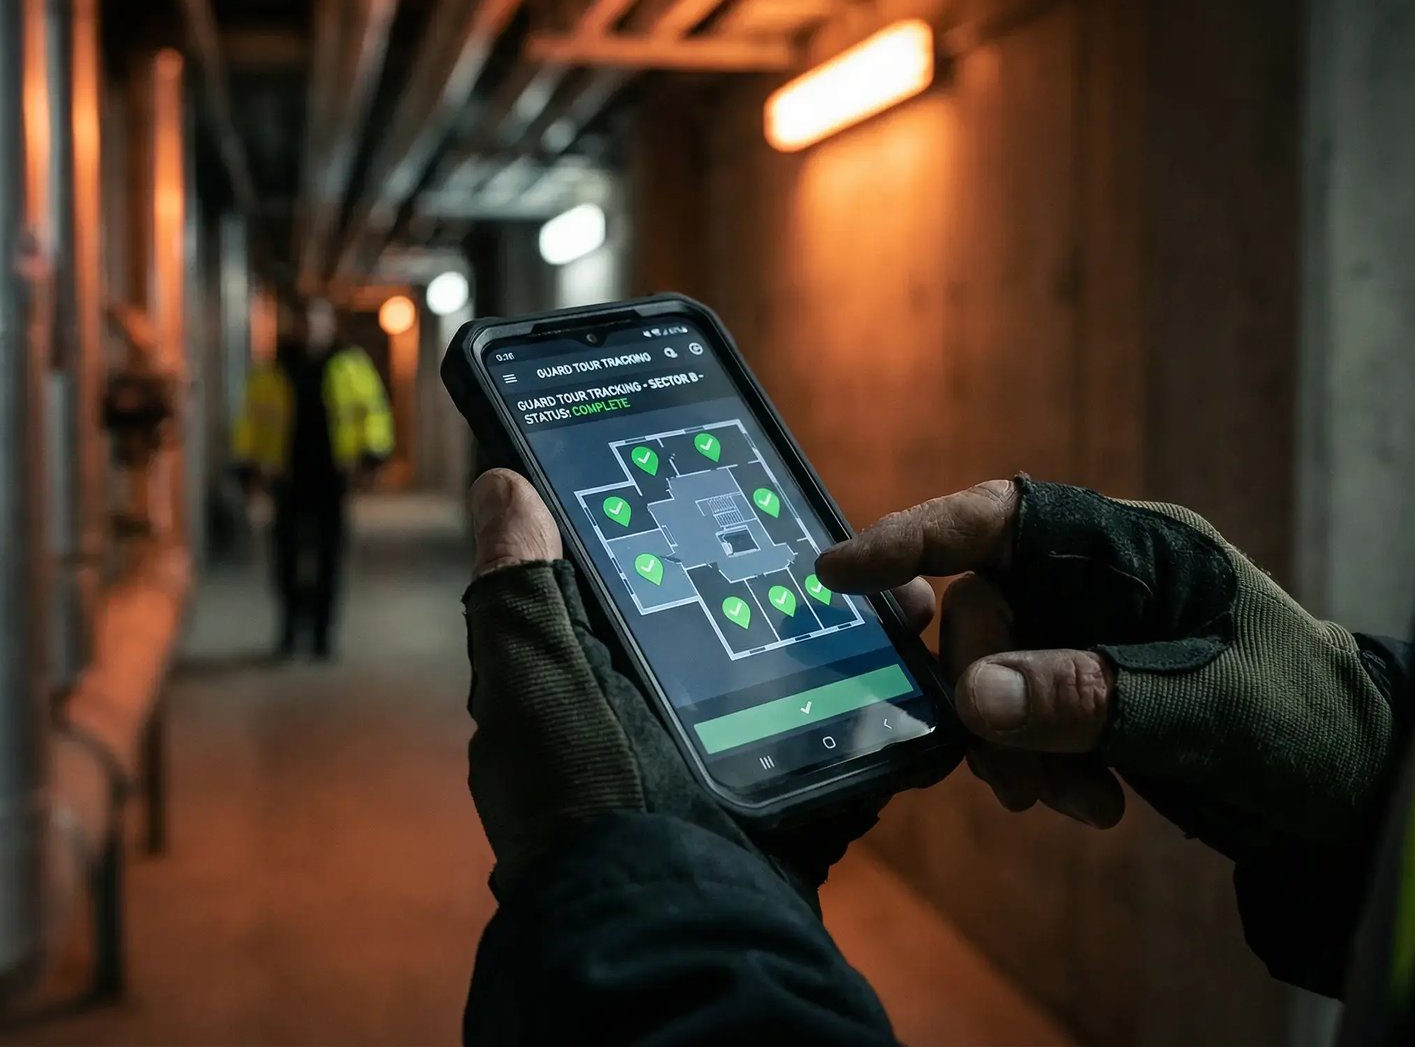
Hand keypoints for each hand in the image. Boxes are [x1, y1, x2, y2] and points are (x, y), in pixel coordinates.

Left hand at [464, 469, 879, 899]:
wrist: (667, 925)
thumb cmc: (582, 801)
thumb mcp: (533, 682)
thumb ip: (520, 591)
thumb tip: (503, 487)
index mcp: (577, 686)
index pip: (621, 591)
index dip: (669, 541)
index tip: (724, 491)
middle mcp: (643, 727)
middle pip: (717, 631)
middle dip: (777, 589)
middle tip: (833, 549)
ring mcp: (716, 771)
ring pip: (787, 682)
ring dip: (840, 644)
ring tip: (897, 602)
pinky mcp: (778, 811)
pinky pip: (833, 749)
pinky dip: (872, 721)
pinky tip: (912, 678)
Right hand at [817, 477, 1396, 866]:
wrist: (1356, 801)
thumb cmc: (1306, 728)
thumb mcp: (1202, 713)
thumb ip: (1087, 698)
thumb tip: (972, 696)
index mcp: (1139, 551)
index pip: (1006, 519)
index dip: (918, 537)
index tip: (840, 572)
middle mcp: (1106, 583)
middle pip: (987, 611)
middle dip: (987, 692)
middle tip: (1011, 767)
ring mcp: (1096, 639)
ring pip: (997, 675)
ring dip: (1011, 744)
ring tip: (1065, 801)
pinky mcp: (1093, 697)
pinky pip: (1023, 721)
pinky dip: (1038, 767)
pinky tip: (1088, 805)